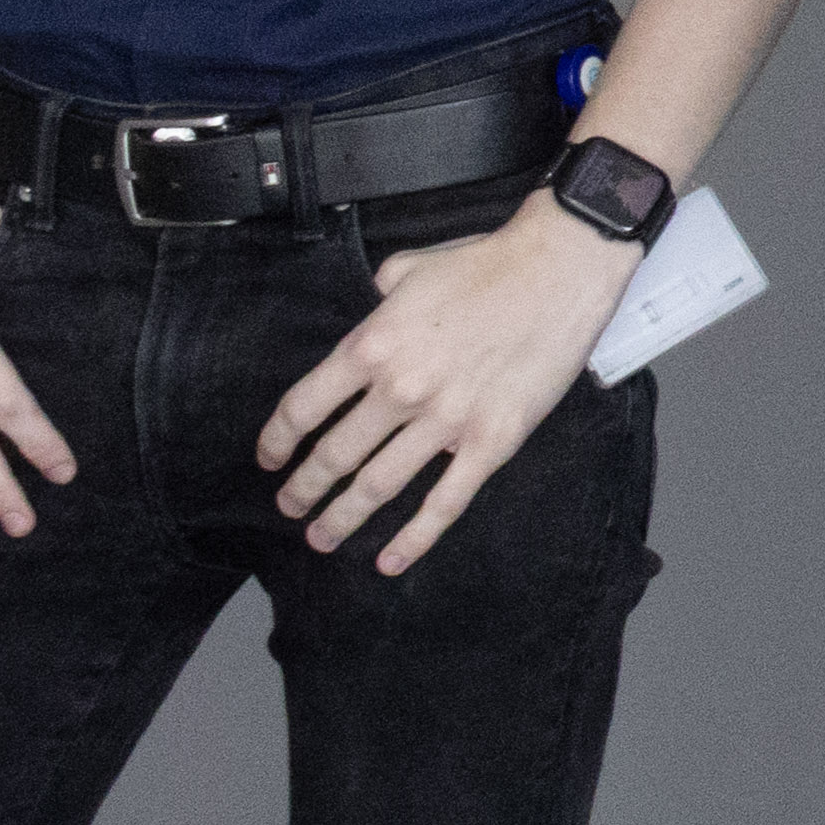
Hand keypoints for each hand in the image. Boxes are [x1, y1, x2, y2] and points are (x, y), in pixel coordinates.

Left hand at [259, 192, 641, 575]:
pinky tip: (389, 561)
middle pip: (334, 455)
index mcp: (374, 343)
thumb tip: (365, 317)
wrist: (556, 270)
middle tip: (290, 507)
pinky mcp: (489, 443)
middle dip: (304, 488)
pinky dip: (412, 540)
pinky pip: (443, 504)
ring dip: (343, 518)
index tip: (268, 460)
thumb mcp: (408, 268)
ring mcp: (446, 421)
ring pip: (378, 487)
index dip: (278, 440)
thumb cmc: (484, 264)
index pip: (305, 407)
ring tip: (322, 536)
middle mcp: (401, 388)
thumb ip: (376, 301)